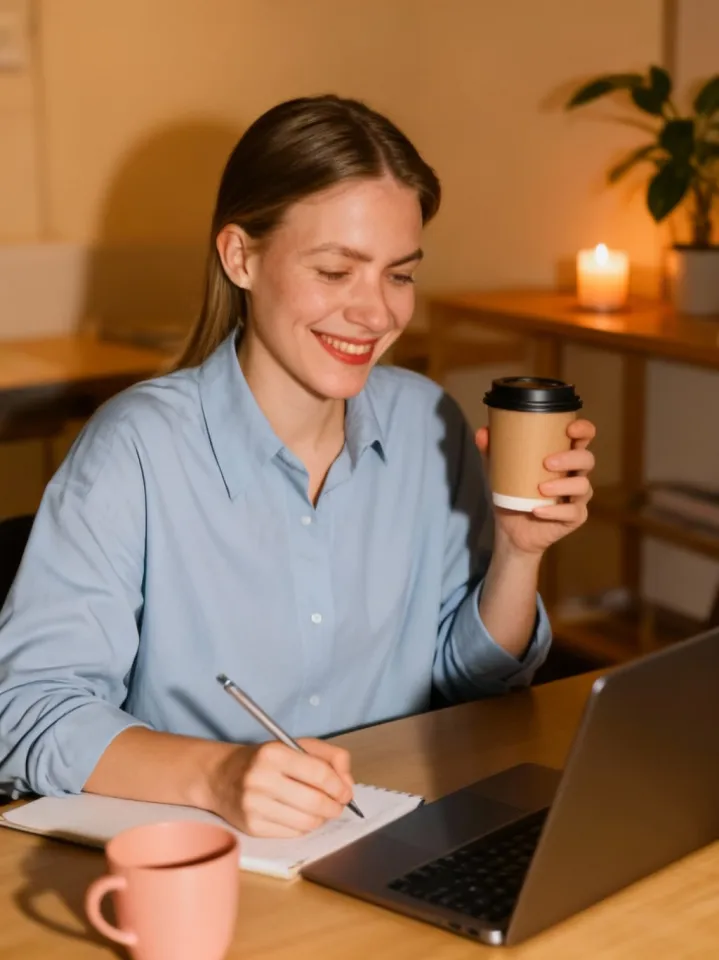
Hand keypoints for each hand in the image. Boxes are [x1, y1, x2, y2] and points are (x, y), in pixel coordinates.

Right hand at [206, 738, 354, 837]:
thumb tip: (347, 784)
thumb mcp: (296, 745)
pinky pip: (293, 834)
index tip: (346, 792)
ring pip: (306, 823)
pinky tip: (299, 815)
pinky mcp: (251, 827)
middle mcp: (261, 779)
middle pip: (315, 802)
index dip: (339, 786)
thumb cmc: (265, 759)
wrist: (220, 776)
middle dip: (335, 806)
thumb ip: (329, 756)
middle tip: (338, 804)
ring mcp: (254, 806)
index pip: (319, 774)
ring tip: (320, 809)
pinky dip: (304, 827)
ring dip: (321, 818)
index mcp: (273, 754)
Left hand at [475, 418, 595, 556]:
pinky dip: (555, 511)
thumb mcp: (497, 470)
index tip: (571, 429)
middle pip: (587, 460)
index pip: (583, 438)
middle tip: (547, 463)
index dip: (584, 430)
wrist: (510, 529)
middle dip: (571, 458)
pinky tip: (538, 510)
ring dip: (563, 485)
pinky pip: (573, 512)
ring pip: (583, 486)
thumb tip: (482, 431)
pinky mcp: (575, 517)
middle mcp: (575, 474)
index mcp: (563, 456)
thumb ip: (491, 450)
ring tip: (541, 488)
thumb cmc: (511, 492)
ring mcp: (577, 497)